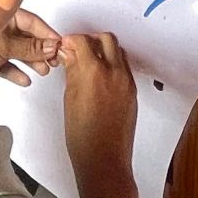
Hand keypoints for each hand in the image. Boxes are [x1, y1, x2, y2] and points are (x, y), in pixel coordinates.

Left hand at [0, 8, 61, 92]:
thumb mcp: (4, 46)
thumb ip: (30, 48)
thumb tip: (51, 46)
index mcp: (0, 16)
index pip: (31, 21)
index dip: (46, 33)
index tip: (59, 44)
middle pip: (27, 38)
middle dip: (41, 49)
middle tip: (54, 59)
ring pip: (20, 53)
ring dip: (32, 62)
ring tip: (42, 70)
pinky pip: (8, 66)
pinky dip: (17, 73)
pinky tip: (23, 79)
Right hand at [61, 32, 138, 195]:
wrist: (103, 159)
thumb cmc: (84, 137)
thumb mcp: (70, 98)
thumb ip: (72, 71)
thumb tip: (69, 55)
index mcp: (95, 72)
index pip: (83, 41)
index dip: (71, 40)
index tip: (65, 44)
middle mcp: (114, 73)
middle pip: (106, 39)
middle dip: (91, 39)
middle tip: (77, 48)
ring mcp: (126, 82)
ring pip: (118, 51)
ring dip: (104, 50)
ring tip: (89, 61)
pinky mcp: (132, 91)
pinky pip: (124, 67)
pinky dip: (113, 64)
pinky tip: (99, 75)